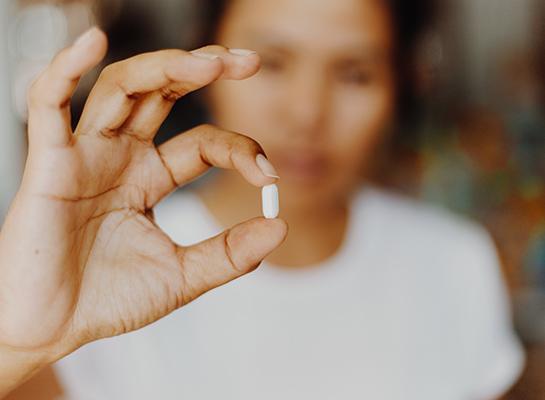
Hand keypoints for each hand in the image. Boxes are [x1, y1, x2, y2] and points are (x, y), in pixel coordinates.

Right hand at [0, 28, 286, 393]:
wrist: (52, 329)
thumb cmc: (109, 300)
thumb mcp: (182, 276)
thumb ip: (229, 254)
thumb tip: (280, 226)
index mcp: (150, 178)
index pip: (203, 143)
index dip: (240, 150)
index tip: (269, 175)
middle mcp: (120, 157)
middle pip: (162, 94)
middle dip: (203, 70)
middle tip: (247, 61)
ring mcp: (85, 155)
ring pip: (121, 89)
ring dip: (163, 67)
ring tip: (208, 63)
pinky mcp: (47, 164)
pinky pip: (48, 105)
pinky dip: (65, 71)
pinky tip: (92, 43)